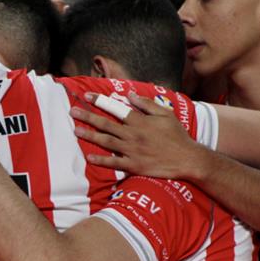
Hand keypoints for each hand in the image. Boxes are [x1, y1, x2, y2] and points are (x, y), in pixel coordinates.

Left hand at [71, 92, 199, 177]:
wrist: (187, 159)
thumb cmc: (177, 135)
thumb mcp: (165, 114)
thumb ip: (146, 104)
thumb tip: (130, 95)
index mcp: (140, 121)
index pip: (116, 108)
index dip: (100, 101)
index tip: (87, 96)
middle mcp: (133, 135)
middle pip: (106, 124)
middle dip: (87, 117)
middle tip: (73, 111)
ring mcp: (132, 151)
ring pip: (106, 142)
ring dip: (89, 136)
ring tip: (76, 130)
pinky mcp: (133, 165)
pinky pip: (114, 163)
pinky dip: (101, 160)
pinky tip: (89, 157)